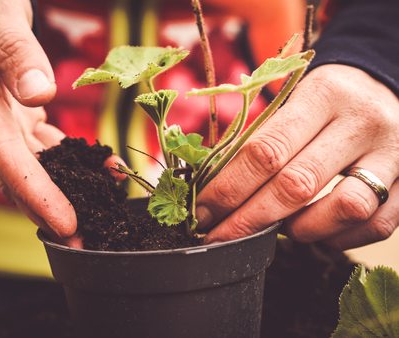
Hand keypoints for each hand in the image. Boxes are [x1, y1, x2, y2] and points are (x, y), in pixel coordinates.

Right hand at [0, 0, 89, 246]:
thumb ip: (11, 47)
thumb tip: (38, 92)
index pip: (6, 156)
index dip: (36, 194)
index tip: (66, 224)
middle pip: (17, 172)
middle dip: (50, 208)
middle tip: (85, 239)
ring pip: (30, 162)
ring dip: (63, 187)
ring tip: (99, 207)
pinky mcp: (11, 107)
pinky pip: (39, 141)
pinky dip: (69, 157)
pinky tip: (97, 165)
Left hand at [196, 64, 398, 249]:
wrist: (386, 86)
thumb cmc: (327, 100)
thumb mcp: (294, 102)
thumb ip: (262, 140)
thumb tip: (217, 188)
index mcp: (322, 95)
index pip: (265, 151)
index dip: (228, 188)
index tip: (203, 211)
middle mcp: (362, 122)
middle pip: (296, 185)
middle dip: (248, 220)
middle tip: (220, 236)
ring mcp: (394, 153)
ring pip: (344, 209)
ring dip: (300, 230)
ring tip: (278, 228)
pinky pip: (376, 225)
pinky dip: (338, 238)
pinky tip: (316, 232)